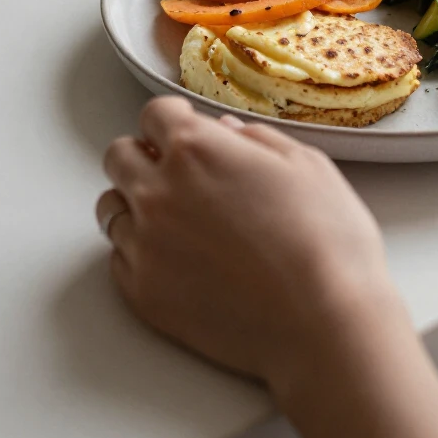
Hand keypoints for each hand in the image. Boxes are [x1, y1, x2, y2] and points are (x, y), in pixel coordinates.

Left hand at [97, 98, 397, 396]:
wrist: (324, 325)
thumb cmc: (326, 243)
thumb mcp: (306, 165)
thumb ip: (257, 140)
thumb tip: (227, 133)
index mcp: (197, 149)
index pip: (155, 113)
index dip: (174, 117)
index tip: (186, 126)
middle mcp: (158, 193)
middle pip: (119, 156)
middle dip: (144, 154)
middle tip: (175, 168)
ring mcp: (146, 246)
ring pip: (111, 208)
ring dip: (135, 203)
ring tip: (173, 215)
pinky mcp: (144, 295)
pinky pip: (119, 259)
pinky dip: (139, 251)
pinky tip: (175, 256)